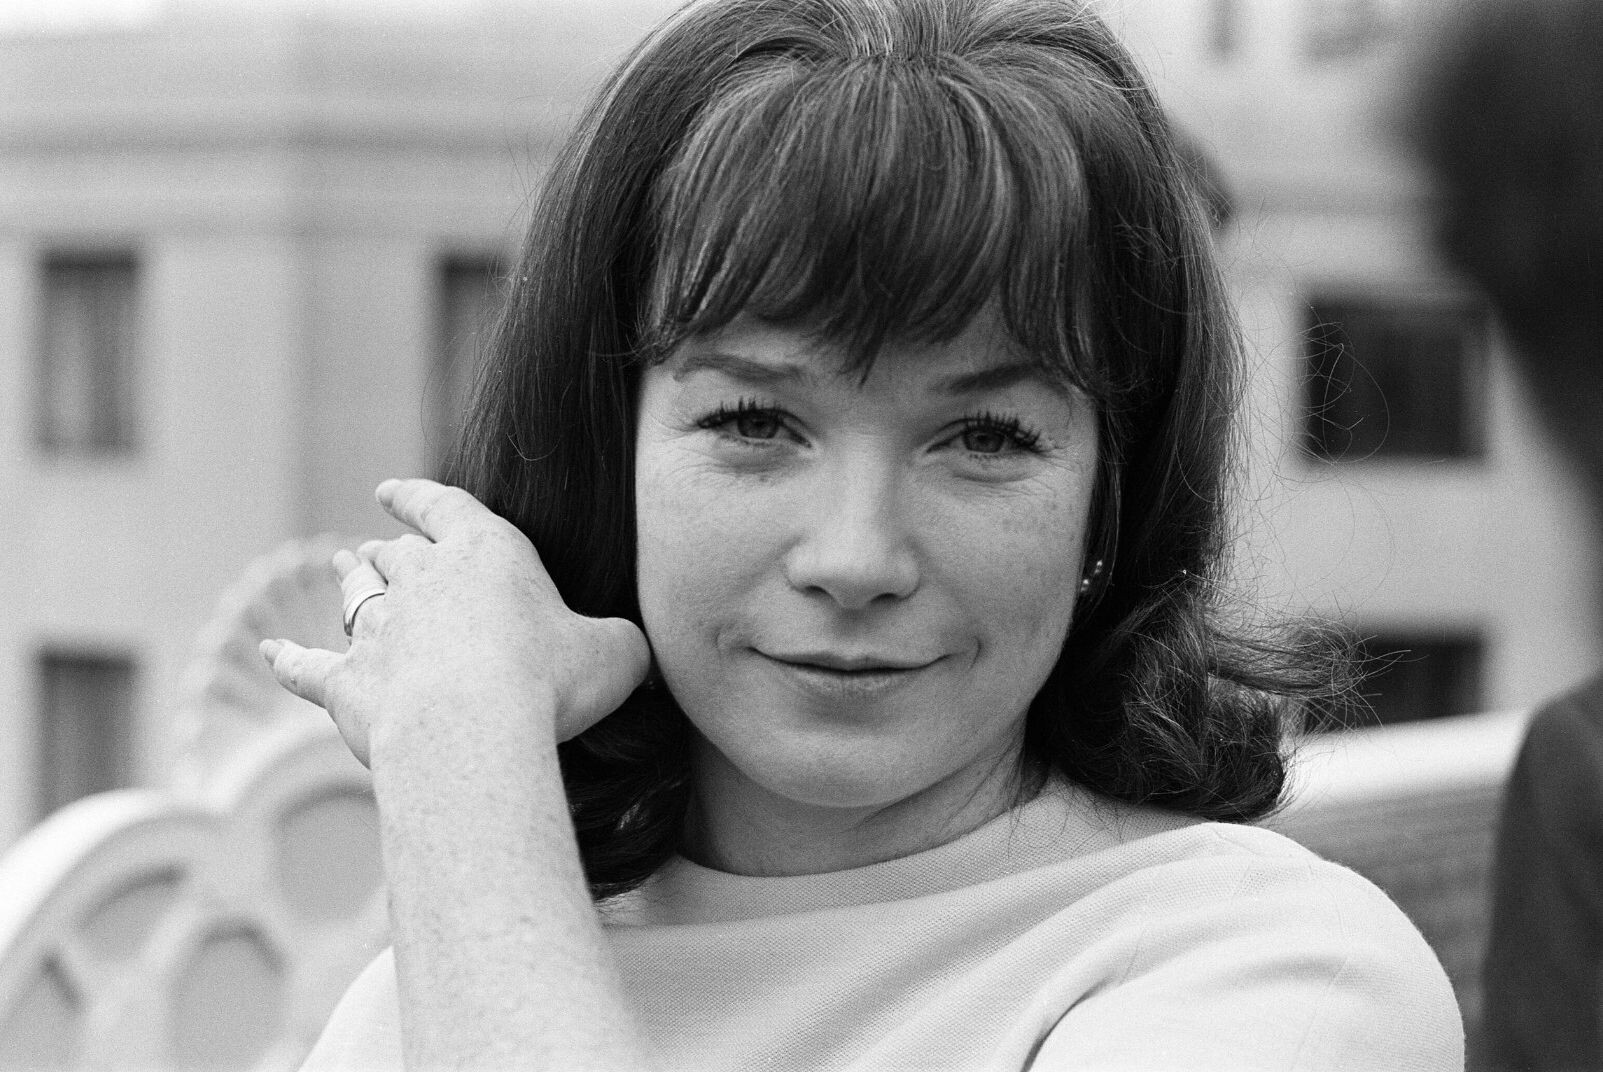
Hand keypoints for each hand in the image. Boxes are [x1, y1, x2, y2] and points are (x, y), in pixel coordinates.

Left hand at [259, 479, 650, 765]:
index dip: (418, 497)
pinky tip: (267, 655)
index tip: (391, 491)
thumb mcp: (616, 654)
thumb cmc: (551, 680)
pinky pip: (307, 669)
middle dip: (388, 550)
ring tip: (344, 575)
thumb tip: (640, 662)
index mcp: (485, 554)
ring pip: (355, 599)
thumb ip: (622, 646)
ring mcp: (378, 631)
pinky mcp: (348, 685)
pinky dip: (288, 663)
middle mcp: (422, 581)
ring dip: (350, 587)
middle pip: (395, 555)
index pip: (444, 508)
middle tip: (376, 548)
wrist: (473, 725)